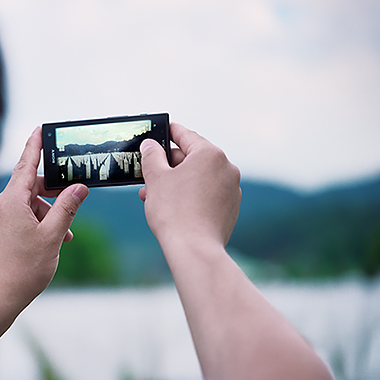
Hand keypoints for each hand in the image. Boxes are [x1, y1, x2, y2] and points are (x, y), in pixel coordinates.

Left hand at [0, 127, 88, 308]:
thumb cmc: (23, 269)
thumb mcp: (53, 235)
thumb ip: (67, 207)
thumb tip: (79, 187)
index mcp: (10, 201)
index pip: (26, 165)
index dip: (36, 146)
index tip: (41, 129)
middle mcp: (0, 205)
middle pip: (30, 185)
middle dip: (54, 193)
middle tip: (73, 200)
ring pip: (28, 204)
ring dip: (49, 213)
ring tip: (64, 235)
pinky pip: (21, 216)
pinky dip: (38, 223)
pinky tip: (53, 240)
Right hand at [139, 123, 240, 249]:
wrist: (194, 249)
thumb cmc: (174, 211)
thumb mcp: (156, 178)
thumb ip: (151, 156)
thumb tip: (150, 145)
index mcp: (210, 154)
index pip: (186, 135)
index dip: (168, 132)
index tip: (159, 131)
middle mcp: (226, 168)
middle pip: (192, 158)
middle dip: (168, 165)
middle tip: (148, 172)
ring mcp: (231, 189)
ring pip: (198, 178)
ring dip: (176, 182)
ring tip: (153, 194)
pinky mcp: (230, 208)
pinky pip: (207, 194)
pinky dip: (190, 195)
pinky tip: (172, 206)